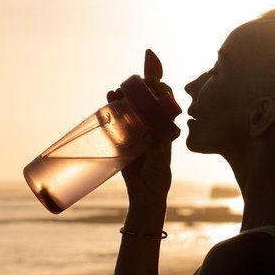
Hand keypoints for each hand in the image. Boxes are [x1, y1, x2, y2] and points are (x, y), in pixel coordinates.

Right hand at [108, 48, 177, 206]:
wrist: (145, 195)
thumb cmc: (157, 179)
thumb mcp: (158, 164)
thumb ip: (155, 149)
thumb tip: (147, 133)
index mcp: (165, 129)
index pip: (166, 102)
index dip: (161, 88)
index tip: (153, 79)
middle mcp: (152, 126)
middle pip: (147, 100)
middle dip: (139, 88)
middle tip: (130, 83)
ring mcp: (137, 131)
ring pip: (132, 108)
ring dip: (124, 96)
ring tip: (115, 92)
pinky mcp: (124, 138)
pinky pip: (118, 120)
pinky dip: (113, 108)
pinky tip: (109, 100)